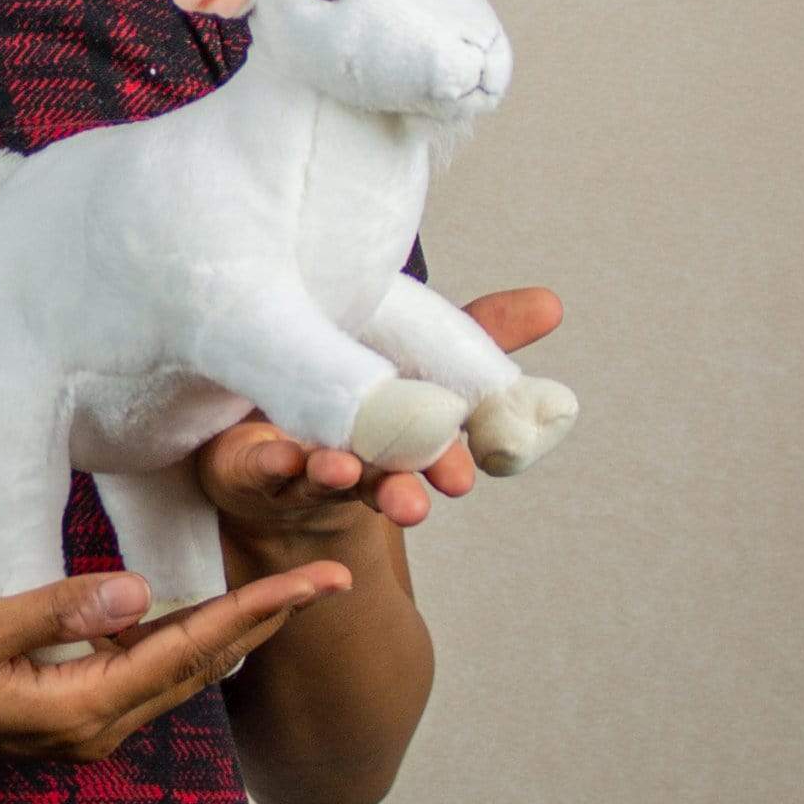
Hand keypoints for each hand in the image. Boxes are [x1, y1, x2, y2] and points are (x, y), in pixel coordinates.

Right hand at [0, 565, 350, 769]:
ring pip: (175, 671)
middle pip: (200, 666)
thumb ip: (54, 610)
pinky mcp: (59, 706)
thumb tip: (138, 588)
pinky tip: (195, 611)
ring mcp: (76, 722)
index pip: (190, 651)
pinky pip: (140, 671)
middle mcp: (91, 726)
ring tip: (285, 590)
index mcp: (79, 710)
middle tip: (330, 577)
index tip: (316, 579)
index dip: (258, 609)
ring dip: (232, 630)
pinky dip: (182, 638)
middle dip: (267, 620)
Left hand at [193, 286, 564, 534]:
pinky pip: (259, 468)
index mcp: (400, 436)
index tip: (461, 479)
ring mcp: (301, 463)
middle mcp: (355, 457)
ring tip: (339, 470)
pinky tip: (278, 456)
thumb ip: (476, 333)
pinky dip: (270, 464)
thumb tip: (553, 301)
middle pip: (381, 479)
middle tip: (412, 501)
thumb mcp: (415, 352)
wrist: (265, 430)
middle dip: (398, 490)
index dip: (445, 466)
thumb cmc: (354, 387)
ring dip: (334, 477)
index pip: (431, 454)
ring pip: (320, 478)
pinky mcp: (249, 464)